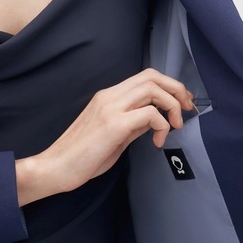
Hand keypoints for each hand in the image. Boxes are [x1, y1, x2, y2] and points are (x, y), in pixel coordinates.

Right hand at [16, 68, 192, 205]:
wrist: (56, 167)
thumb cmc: (81, 156)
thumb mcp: (113, 135)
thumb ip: (132, 123)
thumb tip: (154, 119)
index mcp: (107, 96)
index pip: (144, 76)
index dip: (169, 85)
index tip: (181, 103)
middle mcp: (109, 96)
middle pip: (151, 76)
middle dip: (176, 89)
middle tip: (186, 110)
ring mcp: (110, 108)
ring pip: (152, 89)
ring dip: (172, 105)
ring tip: (175, 126)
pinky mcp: (114, 124)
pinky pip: (150, 114)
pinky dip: (162, 126)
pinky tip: (157, 142)